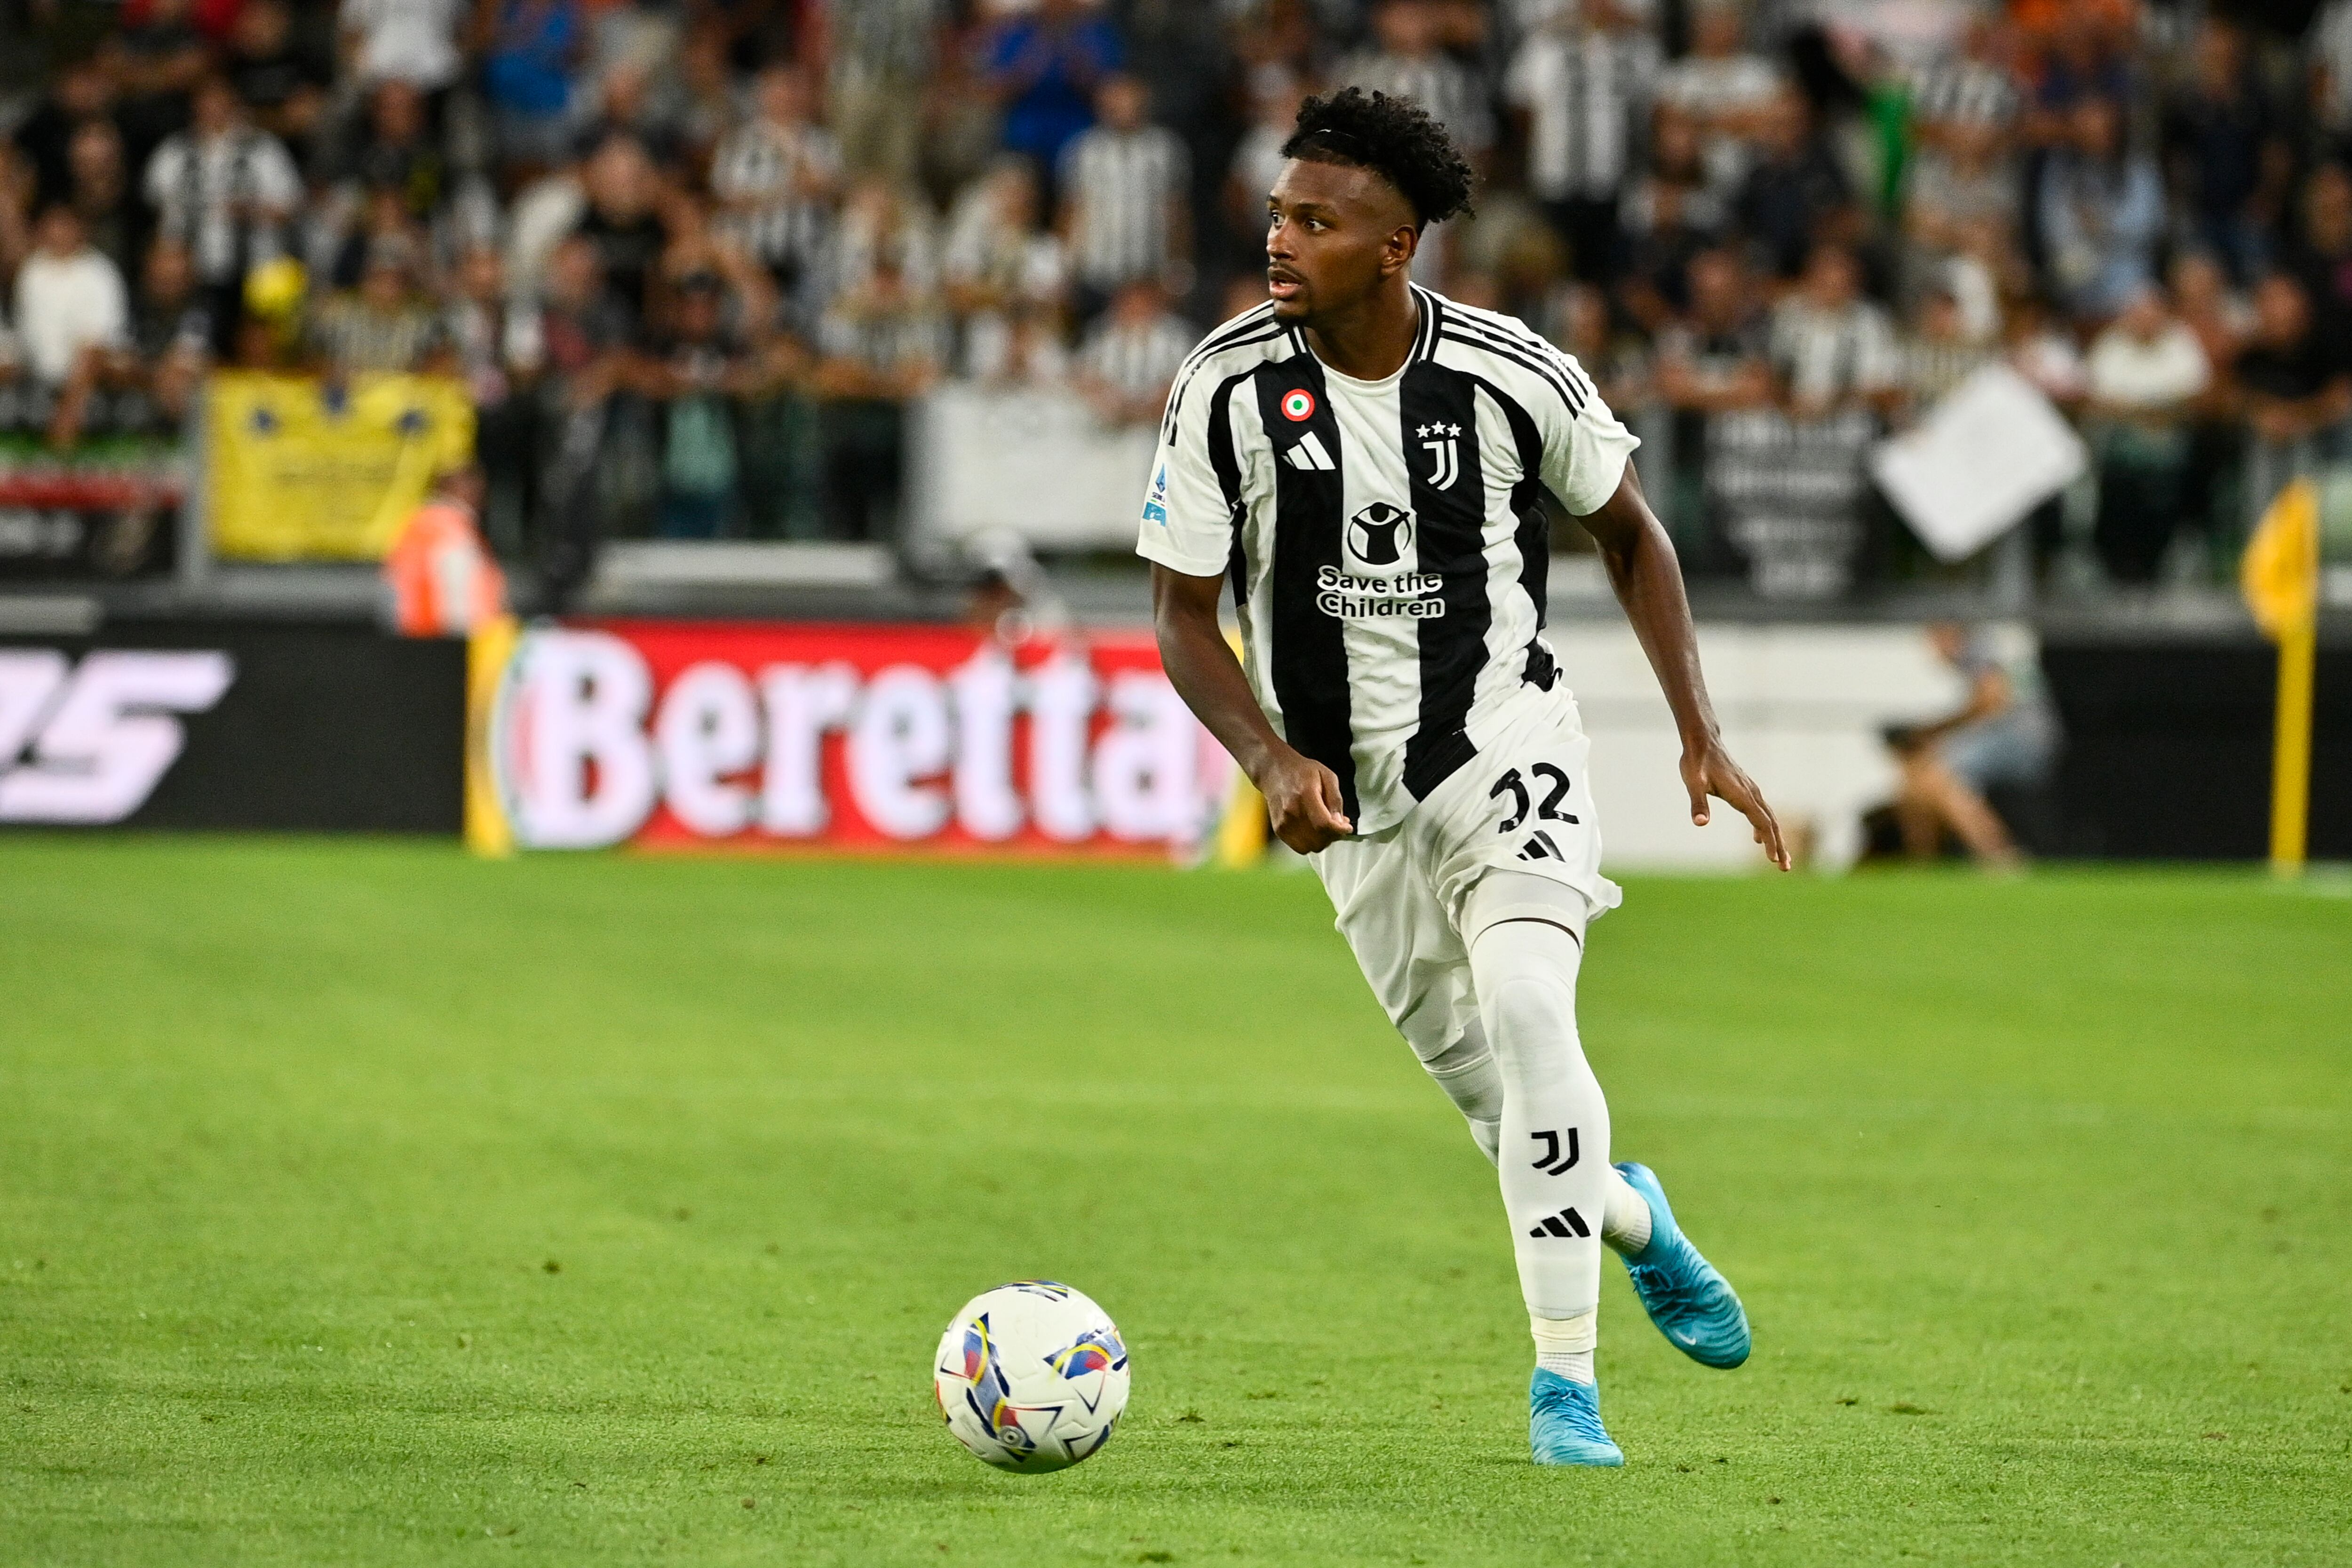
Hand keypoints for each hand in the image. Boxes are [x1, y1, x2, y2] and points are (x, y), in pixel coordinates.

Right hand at [1254, 746, 1351, 853]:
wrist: (1274, 772)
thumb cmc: (1302, 771)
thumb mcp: (1327, 776)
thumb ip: (1335, 799)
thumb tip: (1340, 822)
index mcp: (1305, 795)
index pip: (1324, 824)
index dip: (1339, 830)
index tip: (1347, 827)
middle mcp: (1292, 811)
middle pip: (1318, 839)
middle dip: (1333, 836)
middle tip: (1337, 825)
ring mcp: (1283, 823)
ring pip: (1310, 847)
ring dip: (1322, 841)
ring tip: (1326, 828)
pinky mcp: (1279, 830)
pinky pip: (1299, 847)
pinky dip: (1310, 842)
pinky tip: (1314, 830)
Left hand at [1681, 736, 1788, 869]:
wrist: (1703, 741)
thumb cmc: (1696, 761)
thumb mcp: (1693, 782)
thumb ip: (1697, 803)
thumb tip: (1699, 823)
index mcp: (1742, 795)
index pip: (1762, 822)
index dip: (1770, 842)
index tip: (1773, 860)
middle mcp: (1751, 793)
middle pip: (1771, 823)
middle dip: (1779, 846)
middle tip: (1785, 868)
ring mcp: (1751, 790)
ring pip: (1769, 817)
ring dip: (1776, 838)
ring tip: (1779, 859)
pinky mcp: (1746, 789)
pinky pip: (1761, 811)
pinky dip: (1764, 827)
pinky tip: (1758, 839)